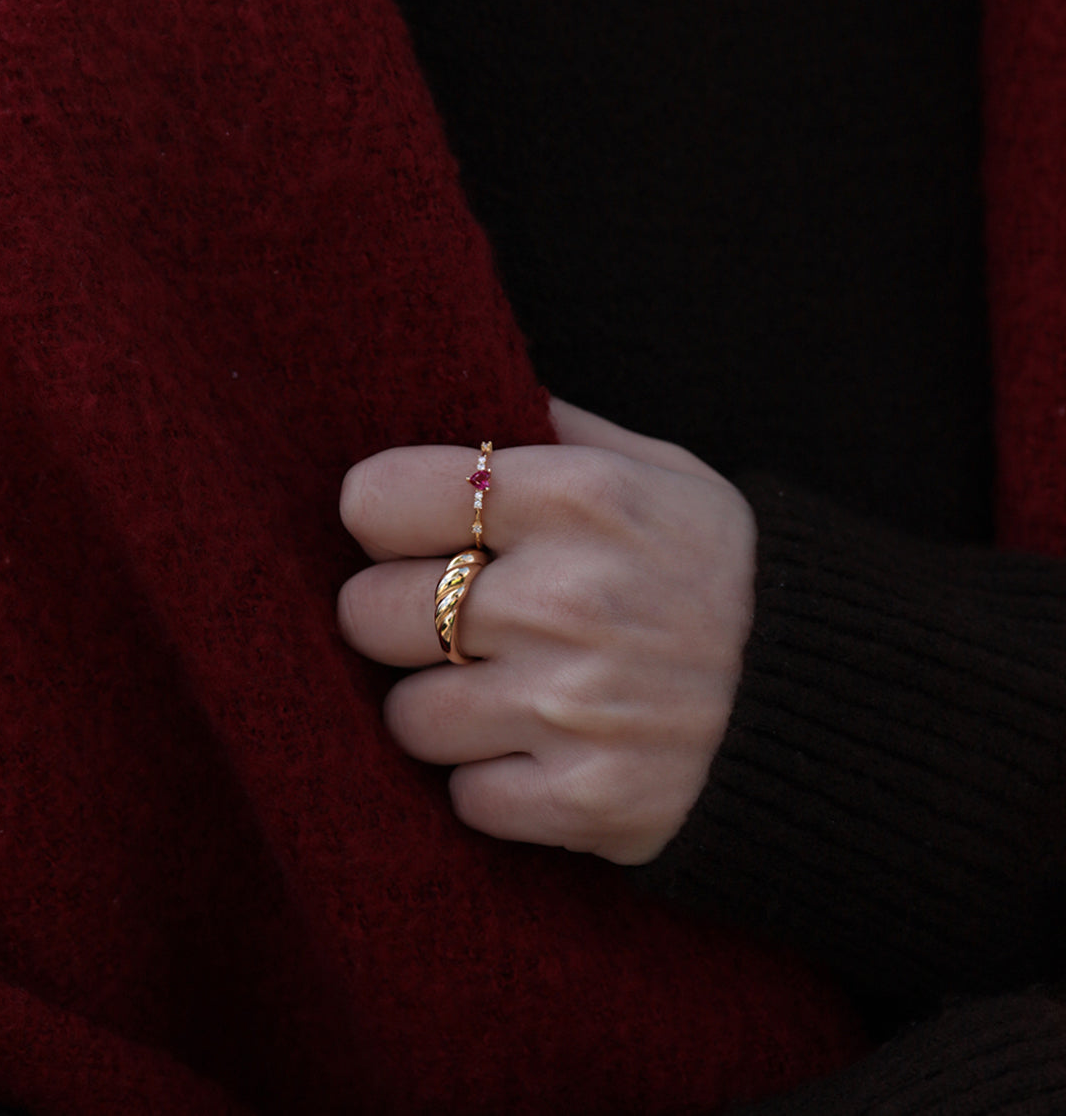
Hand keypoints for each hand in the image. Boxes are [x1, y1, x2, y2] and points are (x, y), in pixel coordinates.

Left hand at [337, 400, 755, 864]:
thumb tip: (466, 396)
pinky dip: (492, 783)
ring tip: (501, 689)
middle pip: (369, 613)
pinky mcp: (586, 800)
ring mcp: (572, 708)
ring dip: (442, 707)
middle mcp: (564, 600)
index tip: (408, 533)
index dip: (384, 518)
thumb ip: (558, 433)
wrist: (828, 697)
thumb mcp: (661, 470)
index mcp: (576, 499)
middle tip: (450, 619)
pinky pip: (466, 799)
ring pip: (407, 716)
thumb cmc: (723, 569)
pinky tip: (541, 751)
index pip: (378, 499)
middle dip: (396, 616)